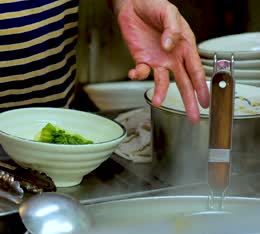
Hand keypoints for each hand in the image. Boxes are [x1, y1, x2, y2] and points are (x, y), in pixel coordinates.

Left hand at [114, 0, 209, 121]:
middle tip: (193, 116)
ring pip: (162, 81)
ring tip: (159, 102)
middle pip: (184, 82)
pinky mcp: (141, 59)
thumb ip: (172, 29)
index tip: (205, 101)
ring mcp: (157, 60)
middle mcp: (173, 57)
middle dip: (189, 100)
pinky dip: (138, 75)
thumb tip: (169, 45)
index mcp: (185, 46)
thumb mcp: (169, 13)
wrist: (132, 5)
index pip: (196, 70)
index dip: (201, 86)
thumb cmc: (154, 6)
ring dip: (161, 92)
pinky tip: (135, 73)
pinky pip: (141, 72)